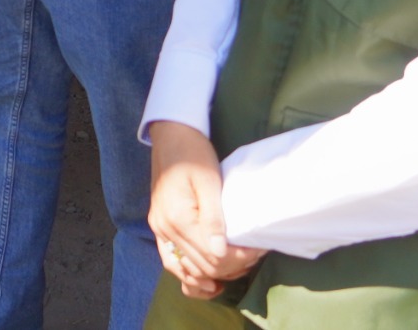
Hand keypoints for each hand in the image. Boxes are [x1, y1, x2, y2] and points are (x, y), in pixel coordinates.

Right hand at [147, 121, 266, 297]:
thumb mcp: (208, 180)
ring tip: (238, 267)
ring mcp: (159, 230)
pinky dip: (188, 275)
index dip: (239, 259)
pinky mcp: (160, 228)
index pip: (212, 256)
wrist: (170, 135)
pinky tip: (207, 283)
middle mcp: (164, 229)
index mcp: (178, 218)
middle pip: (202, 266)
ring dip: (213, 275)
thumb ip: (213, 218)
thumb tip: (221, 252)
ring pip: (187, 269)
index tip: (258, 249)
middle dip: (231, 266)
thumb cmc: (193, 153)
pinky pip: (171, 262)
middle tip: (254, 255)